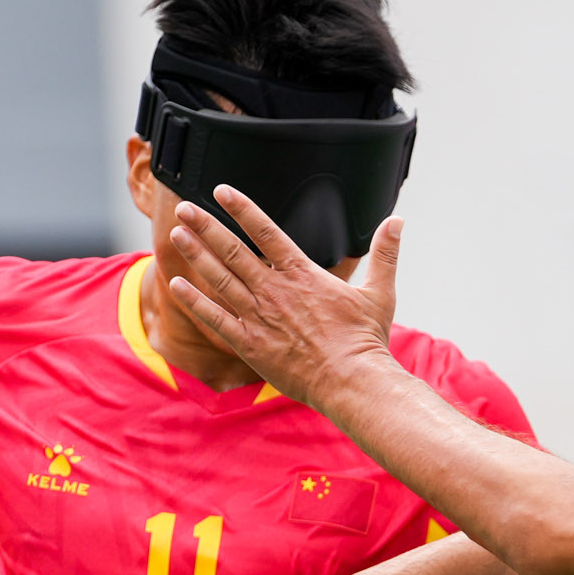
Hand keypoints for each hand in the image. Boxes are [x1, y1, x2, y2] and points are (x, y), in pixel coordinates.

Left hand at [162, 194, 400, 404]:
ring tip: (177, 235)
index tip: (220, 192)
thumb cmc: (365, 341)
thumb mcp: (380, 292)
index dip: (241, 209)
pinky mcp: (250, 344)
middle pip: (233, 250)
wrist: (351, 382)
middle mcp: (275, 290)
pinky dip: (194, 301)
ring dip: (196, 255)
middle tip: (185, 209)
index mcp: (302, 274)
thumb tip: (397, 221)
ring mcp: (259, 317)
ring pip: (220, 278)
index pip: (265, 231)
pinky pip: (215, 319)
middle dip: (206, 226)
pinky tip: (176, 285)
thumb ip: (383, 253)